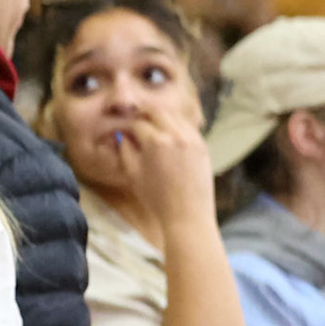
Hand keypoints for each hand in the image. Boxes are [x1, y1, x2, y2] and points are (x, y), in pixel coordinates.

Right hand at [113, 105, 213, 229]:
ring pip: (174, 115)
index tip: (123, 132)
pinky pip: (187, 126)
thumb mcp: (133, 175)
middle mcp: (175, 135)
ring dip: (161, 117)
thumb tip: (123, 136)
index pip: (137, 124)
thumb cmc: (156, 198)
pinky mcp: (202, 145)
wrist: (187, 214)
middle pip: (157, 111)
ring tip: (152, 126)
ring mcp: (192, 138)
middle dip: (144, 114)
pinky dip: (176, 125)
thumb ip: (125, 151)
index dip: (127, 127)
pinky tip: (169, 134)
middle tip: (136, 121)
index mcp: (155, 142)